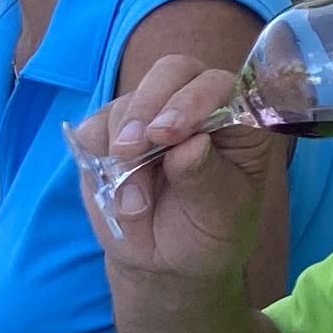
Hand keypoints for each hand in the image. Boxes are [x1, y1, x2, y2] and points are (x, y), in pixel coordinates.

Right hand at [75, 50, 269, 283]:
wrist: (167, 260)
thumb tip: (192, 145)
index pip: (221, 85)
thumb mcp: (220, 215)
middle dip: (148, 106)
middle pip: (172, 72)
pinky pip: (93, 128)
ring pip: (128, 103)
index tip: (170, 133)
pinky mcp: (110, 132)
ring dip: (123, 148)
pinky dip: (97, 156)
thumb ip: (207, 179)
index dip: (195, 100)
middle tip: (133, 149)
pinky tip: (112, 188)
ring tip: (135, 203)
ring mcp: (150, 114)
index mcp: (238, 119)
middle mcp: (196, 104)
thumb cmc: (208, 231)